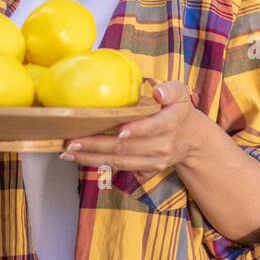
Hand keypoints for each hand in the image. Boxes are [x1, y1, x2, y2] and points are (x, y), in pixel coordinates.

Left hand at [59, 80, 213, 178]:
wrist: (191, 139)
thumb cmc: (178, 110)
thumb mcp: (180, 93)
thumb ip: (170, 89)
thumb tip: (158, 92)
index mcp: (171, 123)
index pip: (154, 127)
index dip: (137, 129)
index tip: (120, 130)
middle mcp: (162, 146)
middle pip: (127, 147)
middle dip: (98, 144)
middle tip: (73, 140)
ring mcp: (154, 161)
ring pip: (120, 161)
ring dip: (92, 157)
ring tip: (68, 151)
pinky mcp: (146, 170)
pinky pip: (119, 168)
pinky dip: (98, 163)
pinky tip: (79, 158)